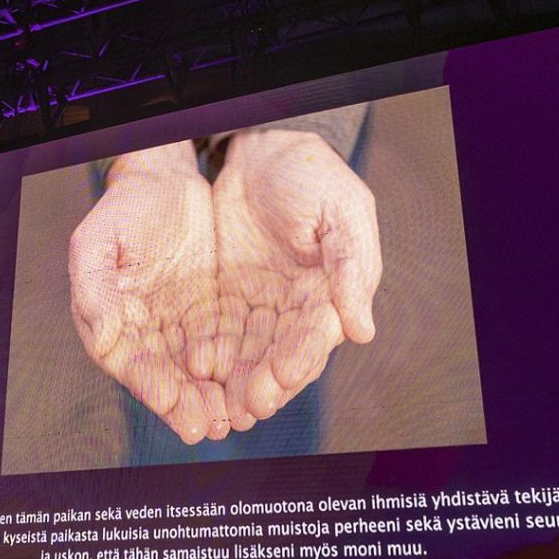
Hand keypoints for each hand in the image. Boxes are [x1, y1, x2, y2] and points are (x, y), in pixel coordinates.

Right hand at [69, 142, 228, 443]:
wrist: (168, 183)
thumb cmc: (125, 210)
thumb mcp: (98, 242)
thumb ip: (94, 290)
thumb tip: (102, 339)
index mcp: (116, 326)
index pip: (134, 366)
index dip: (155, 388)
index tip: (176, 406)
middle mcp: (151, 336)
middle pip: (171, 380)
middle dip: (191, 405)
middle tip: (211, 426)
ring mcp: (186, 329)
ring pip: (203, 372)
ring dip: (219, 397)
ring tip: (238, 417)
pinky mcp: (218, 317)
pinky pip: (233, 347)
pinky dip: (244, 369)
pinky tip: (259, 385)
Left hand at [212, 128, 381, 430]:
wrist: (263, 150)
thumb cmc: (313, 177)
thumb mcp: (341, 213)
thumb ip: (350, 267)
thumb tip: (362, 331)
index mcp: (331, 296)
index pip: (316, 338)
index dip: (301, 359)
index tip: (282, 378)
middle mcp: (296, 311)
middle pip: (281, 358)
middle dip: (265, 385)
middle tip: (247, 408)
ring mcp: (261, 308)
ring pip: (249, 355)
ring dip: (236, 383)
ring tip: (221, 405)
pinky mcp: (228, 301)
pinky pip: (218, 334)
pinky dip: (210, 356)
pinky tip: (195, 372)